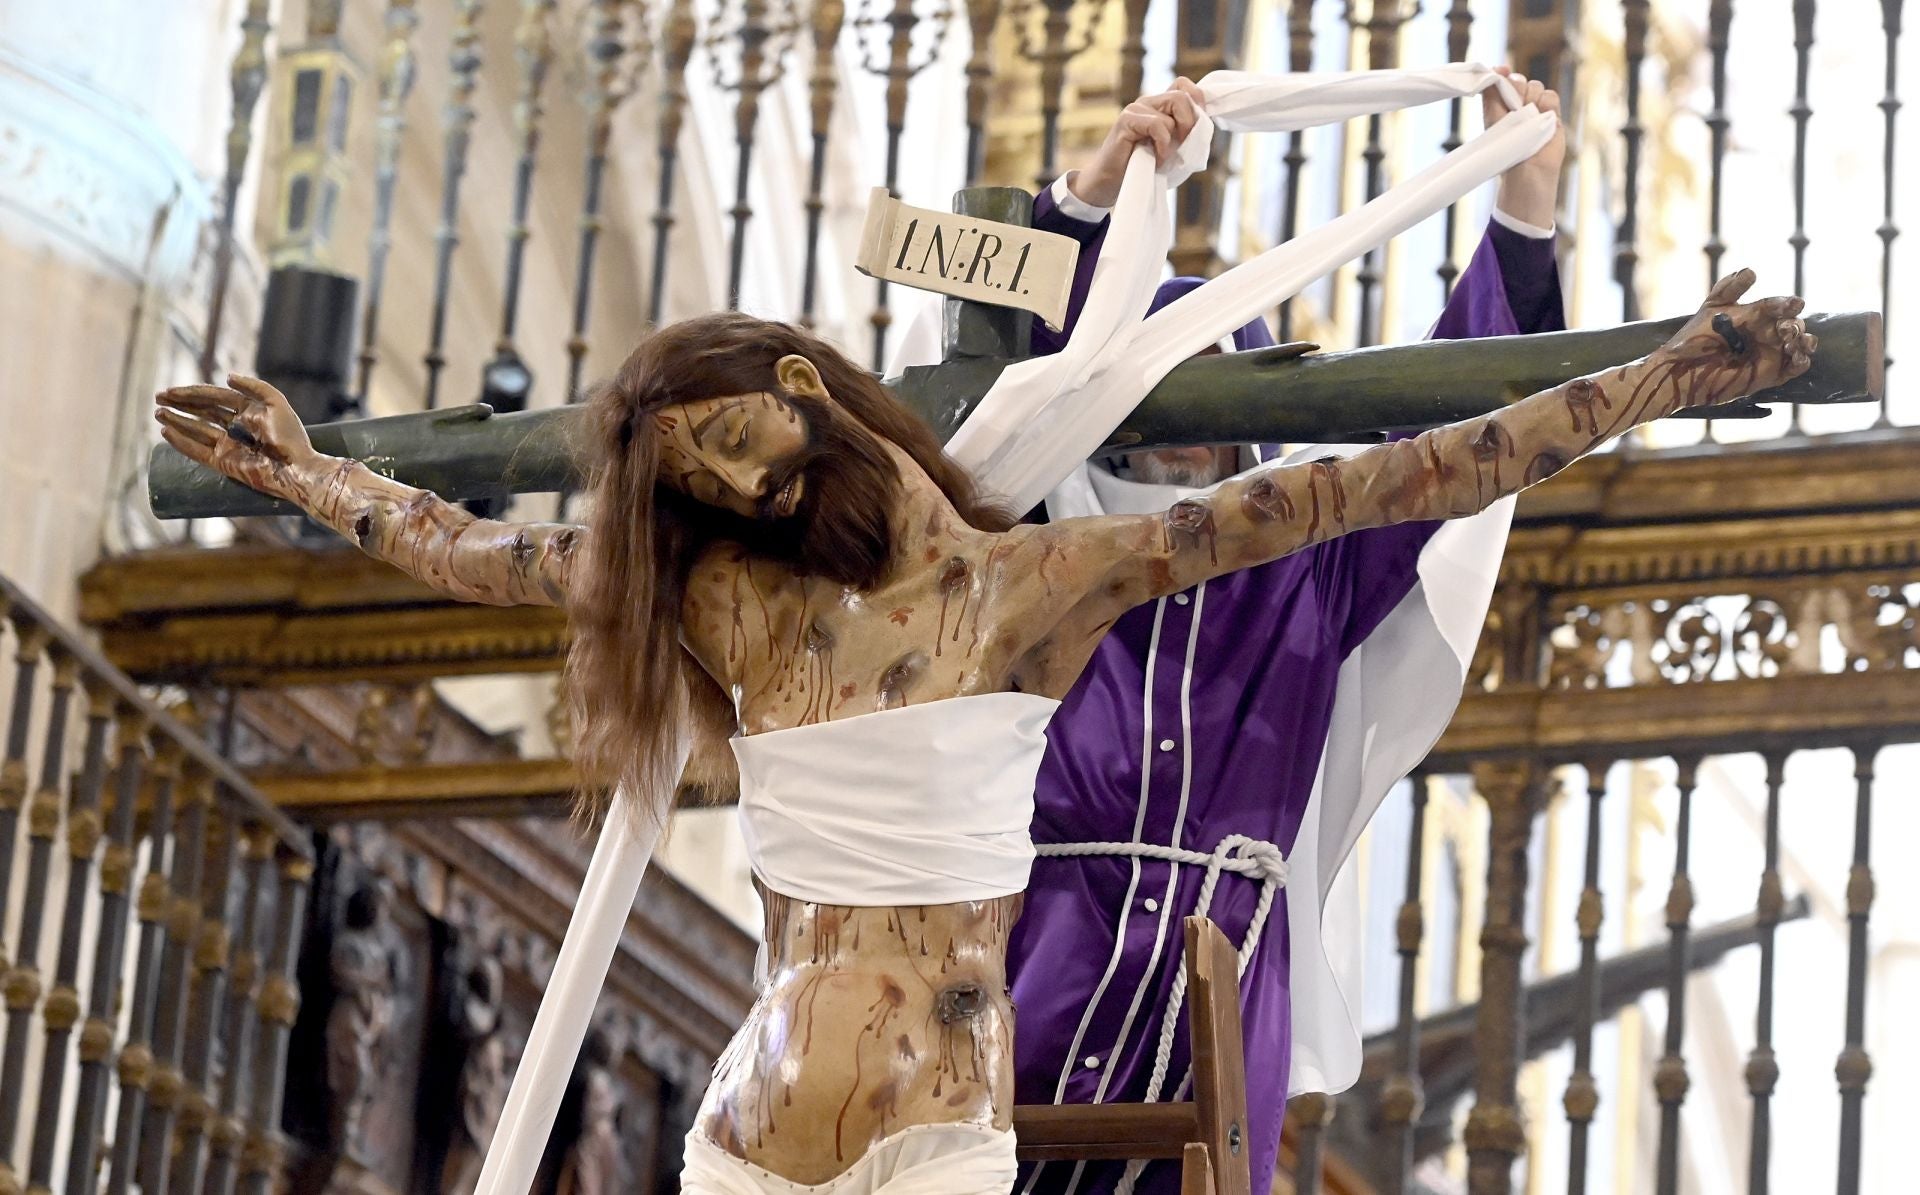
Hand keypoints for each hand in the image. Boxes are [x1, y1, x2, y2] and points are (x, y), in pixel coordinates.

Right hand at [154, 375, 319, 499]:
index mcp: (249, 411)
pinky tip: (166, 432)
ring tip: (157, 413)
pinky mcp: (225, 463)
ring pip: (197, 430)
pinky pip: (197, 451)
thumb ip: (255, 386)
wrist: (296, 469)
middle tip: (158, 398)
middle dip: (180, 404)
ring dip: (177, 421)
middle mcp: (236, 427)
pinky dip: (182, 442)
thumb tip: (227, 377)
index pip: (215, 398)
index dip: (193, 393)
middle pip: (202, 412)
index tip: (172, 391)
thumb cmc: (290, 437)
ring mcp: (229, 446)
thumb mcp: (277, 403)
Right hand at [1068, 77, 1206, 208]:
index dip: (1197, 99)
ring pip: (1172, 110)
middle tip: (1184, 146)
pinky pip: (1158, 125)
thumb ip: (1187, 135)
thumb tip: (1205, 125)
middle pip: (1181, 95)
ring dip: (1175, 139)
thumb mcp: (1172, 150)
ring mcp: (1136, 109)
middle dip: (1191, 122)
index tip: (1199, 125)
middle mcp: (1147, 102)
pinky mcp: (1126, 120)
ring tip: (1164, 157)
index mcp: (1159, 106)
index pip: (1182, 85)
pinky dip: (1163, 145)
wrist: (1110, 184)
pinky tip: (1156, 159)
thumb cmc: (1143, 168)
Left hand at [1485, 66, 1564, 230]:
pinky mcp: (1552, 114)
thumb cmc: (1505, 150)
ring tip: (1527, 120)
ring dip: (1531, 100)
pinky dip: (1546, 105)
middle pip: (1520, 80)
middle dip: (1516, 89)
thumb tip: (1496, 70)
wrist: (1527, 170)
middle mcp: (1518, 104)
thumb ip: (1492, 94)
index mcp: (1500, 105)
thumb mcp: (1493, 119)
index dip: (1502, 73)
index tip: (1502, 71)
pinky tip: (1542, 119)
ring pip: (1536, 86)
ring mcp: (1536, 108)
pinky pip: (1551, 96)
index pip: (1502, 79)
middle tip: (1514, 108)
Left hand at [1654, 270, 1815, 412]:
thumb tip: (1751, 271)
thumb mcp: (1712, 308)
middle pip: (1793, 325)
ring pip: (1800, 344)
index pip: (1781, 307)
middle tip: (1784, 330)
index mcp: (1757, 316)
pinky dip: (1802, 362)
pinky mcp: (1769, 375)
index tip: (1791, 304)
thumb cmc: (1695, 337)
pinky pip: (1794, 368)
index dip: (1788, 304)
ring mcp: (1769, 354)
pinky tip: (1798, 358)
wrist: (1683, 368)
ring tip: (1793, 342)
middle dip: (1794, 325)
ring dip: (1804, 341)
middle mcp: (1766, 333)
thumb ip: (1730, 289)